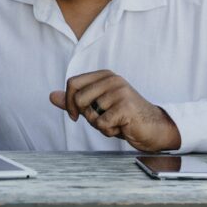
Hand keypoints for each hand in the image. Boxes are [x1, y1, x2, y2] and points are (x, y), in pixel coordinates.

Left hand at [49, 70, 180, 151]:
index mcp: (104, 75)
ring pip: (89, 114)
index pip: (73, 83)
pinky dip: (108, 131)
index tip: (75, 115)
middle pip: (78, 99)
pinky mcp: (125, 107)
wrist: (154, 128)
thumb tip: (51, 96)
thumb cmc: (124, 117)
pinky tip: (122, 128)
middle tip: (104, 119)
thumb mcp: (97, 107)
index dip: (69, 102)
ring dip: (99, 125)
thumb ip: (75, 101)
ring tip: (115, 122)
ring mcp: (119, 92)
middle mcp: (112, 79)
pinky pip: (101, 124)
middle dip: (86, 116)